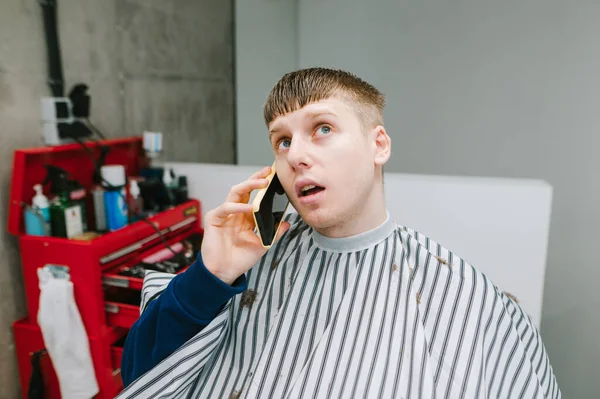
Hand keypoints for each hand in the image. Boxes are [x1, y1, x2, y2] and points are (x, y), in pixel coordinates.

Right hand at [200, 166, 290, 284]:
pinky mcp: (214, 219)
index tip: (275, 176)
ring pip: (235, 193)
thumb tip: (287, 222)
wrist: (224, 272)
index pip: (255, 196)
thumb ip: (274, 233)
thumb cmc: (240, 259)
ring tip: (262, 183)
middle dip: (256, 178)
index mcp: (246, 216)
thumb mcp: (262, 245)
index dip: (262, 185)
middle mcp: (235, 212)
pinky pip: (226, 208)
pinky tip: (248, 208)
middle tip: (268, 172)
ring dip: (248, 185)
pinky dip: (237, 206)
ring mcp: (224, 214)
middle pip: (245, 189)